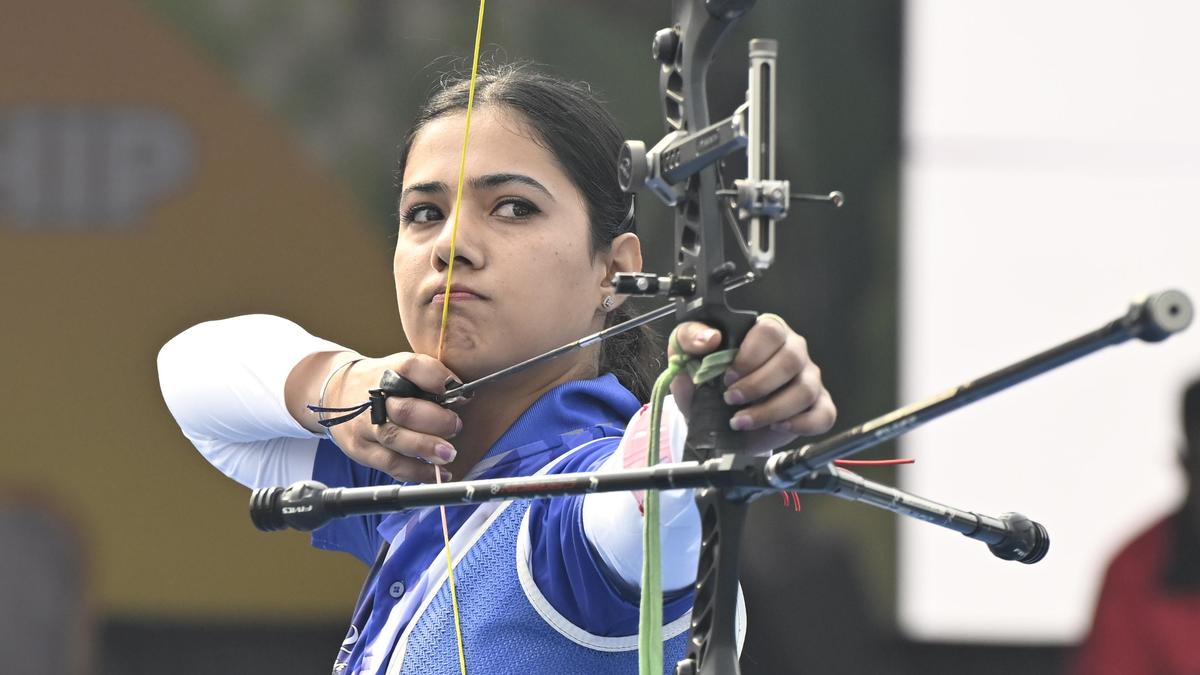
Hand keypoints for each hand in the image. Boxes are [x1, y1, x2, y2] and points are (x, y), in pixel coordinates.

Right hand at [324, 353, 462, 482]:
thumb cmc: (381, 383)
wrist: (335, 393)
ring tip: (448, 454)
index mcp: (389, 371)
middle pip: (405, 410)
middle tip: (456, 426)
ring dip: (426, 448)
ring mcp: (365, 426)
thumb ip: (431, 379)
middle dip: (436, 421)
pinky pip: (391, 465)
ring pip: (396, 439)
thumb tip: (464, 395)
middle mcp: (374, 398)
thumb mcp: (402, 369)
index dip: (440, 380)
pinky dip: (417, 472)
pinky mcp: (362, 450)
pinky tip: (437, 473)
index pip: (414, 367)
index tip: (463, 393)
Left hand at [669, 315, 835, 452]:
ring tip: (742, 421)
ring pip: (805, 390)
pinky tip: (776, 426)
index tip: (727, 376)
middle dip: (758, 385)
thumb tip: (708, 339)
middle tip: (731, 400)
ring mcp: (809, 378)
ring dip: (772, 410)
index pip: (770, 331)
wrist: (717, 418)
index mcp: (766, 331)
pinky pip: (823, 414)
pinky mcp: (817, 406)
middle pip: (791, 359)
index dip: (750, 355)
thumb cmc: (709, 381)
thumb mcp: (688, 357)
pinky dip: (800, 424)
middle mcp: (793, 350)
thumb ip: (689, 340)